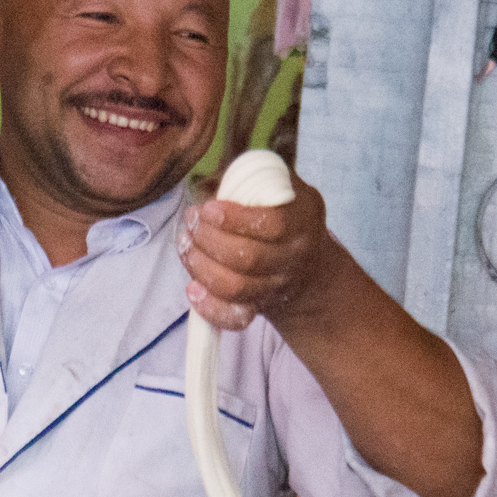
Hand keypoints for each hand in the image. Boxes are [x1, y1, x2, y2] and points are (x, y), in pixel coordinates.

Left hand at [177, 173, 342, 331]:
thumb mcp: (286, 189)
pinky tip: (192, 288)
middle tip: (190, 222)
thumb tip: (209, 181)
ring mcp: (275, 287)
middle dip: (208, 239)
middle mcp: (291, 259)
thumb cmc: (290, 218)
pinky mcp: (259, 309)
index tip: (208, 208)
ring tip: (186, 244)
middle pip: (247, 258)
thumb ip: (257, 178)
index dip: (234, 219)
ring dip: (200, 266)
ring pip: (235, 287)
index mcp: (301, 223)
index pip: (271, 225)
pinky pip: (234, 319)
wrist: (310, 269)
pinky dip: (209, 308)